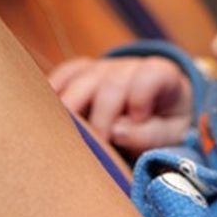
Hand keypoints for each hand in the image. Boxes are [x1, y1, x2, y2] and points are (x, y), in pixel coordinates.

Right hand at [49, 55, 191, 153]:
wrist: (158, 111)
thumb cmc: (165, 124)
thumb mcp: (170, 134)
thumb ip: (150, 134)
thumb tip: (117, 131)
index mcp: (162, 76)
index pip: (150, 75)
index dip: (140, 97)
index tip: (136, 121)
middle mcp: (130, 66)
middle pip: (111, 83)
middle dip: (101, 119)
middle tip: (96, 149)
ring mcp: (105, 67)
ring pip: (82, 80)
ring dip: (72, 110)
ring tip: (66, 139)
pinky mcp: (83, 72)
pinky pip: (65, 74)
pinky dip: (54, 92)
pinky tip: (46, 116)